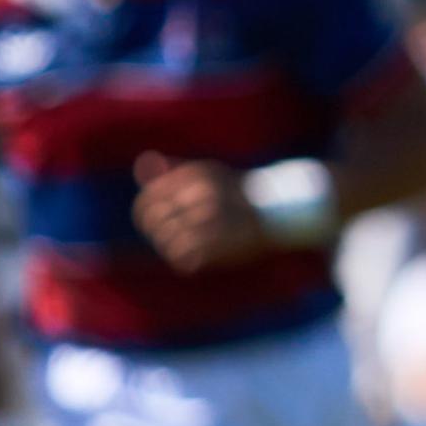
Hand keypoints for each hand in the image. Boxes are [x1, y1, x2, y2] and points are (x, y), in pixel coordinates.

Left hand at [133, 155, 265, 271]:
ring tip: (182, 249)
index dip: (143, 215)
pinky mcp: (222, 240)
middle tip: (167, 239)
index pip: (149, 198)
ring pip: (167, 240)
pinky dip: (184, 260)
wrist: (282, 210)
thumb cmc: (237, 193)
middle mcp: (202, 193)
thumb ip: (173, 171)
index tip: (152, 224)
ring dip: (171, 248)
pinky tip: (193, 259)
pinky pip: (184, 256)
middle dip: (156, 233)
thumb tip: (143, 166)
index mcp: (196, 175)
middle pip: (155, 221)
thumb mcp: (208, 174)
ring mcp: (212, 217)